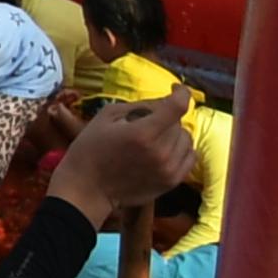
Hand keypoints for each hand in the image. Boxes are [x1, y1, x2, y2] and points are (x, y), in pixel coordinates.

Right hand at [52, 92, 197, 223]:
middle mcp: (162, 151)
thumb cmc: (90, 148)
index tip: (175, 89)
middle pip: (179, 123)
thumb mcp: (106, 116)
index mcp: (143, 133)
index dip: (181, 93)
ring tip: (154, 137)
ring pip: (187, 139)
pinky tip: (164, 150)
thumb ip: (138, 106)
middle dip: (166, 117)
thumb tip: (163, 102)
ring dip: (174, 133)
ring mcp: (169, 169)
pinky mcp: (173, 181)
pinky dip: (180, 149)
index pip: (177, 106)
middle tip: (146, 122)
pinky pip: (190, 156)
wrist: (87, 188)